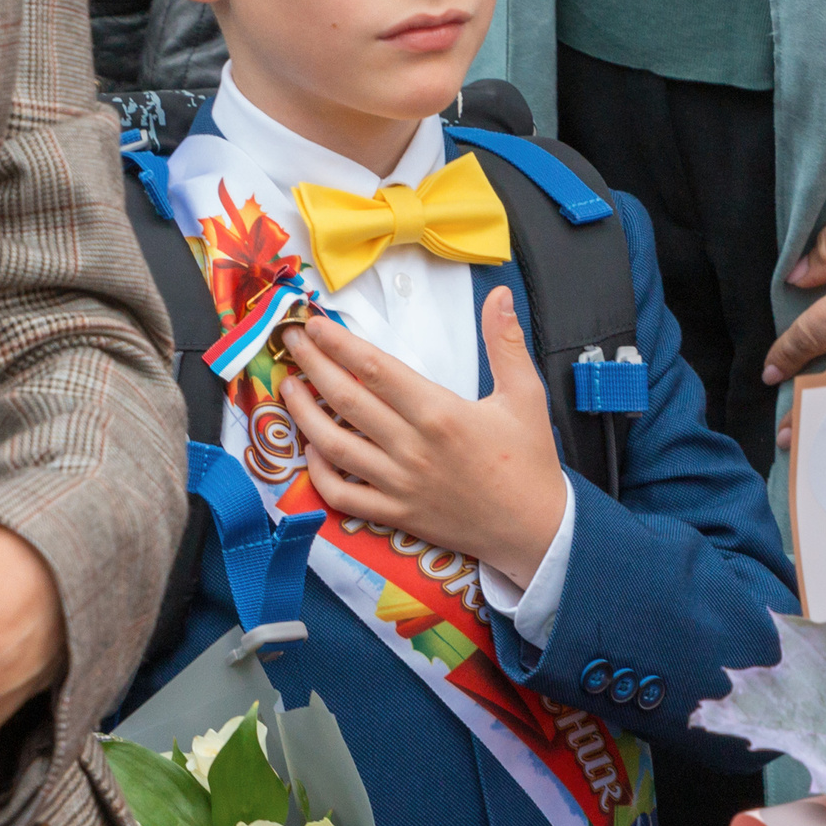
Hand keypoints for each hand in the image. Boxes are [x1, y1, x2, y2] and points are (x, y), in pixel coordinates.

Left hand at [279, 289, 565, 577]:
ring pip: (334, 447)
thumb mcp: (526, 395)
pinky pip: (343, 496)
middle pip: (346, 400)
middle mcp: (413, 449)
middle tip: (291, 342)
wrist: (536, 530)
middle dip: (311, 366)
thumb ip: (505, 342)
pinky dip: (319, 474)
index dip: (339, 344)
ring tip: (288, 388)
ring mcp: (399, 485)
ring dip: (304, 415)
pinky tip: (311, 449)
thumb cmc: (530, 462)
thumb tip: (499, 295)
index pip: (376, 370)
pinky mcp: (395, 514)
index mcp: (440, 414)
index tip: (315, 325)